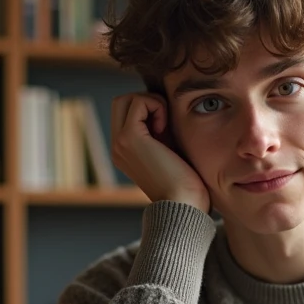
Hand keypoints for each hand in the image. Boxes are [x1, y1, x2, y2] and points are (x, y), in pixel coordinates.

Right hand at [111, 93, 210, 212]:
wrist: (184, 205)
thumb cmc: (187, 183)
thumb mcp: (171, 150)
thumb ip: (162, 131)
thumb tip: (166, 104)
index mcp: (125, 151)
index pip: (126, 112)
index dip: (149, 110)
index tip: (167, 130)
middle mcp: (117, 147)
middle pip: (121, 101)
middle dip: (147, 102)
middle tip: (165, 124)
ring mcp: (119, 142)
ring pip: (126, 98)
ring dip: (151, 102)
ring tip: (165, 126)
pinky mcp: (129, 138)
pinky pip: (139, 101)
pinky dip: (156, 106)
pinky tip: (165, 128)